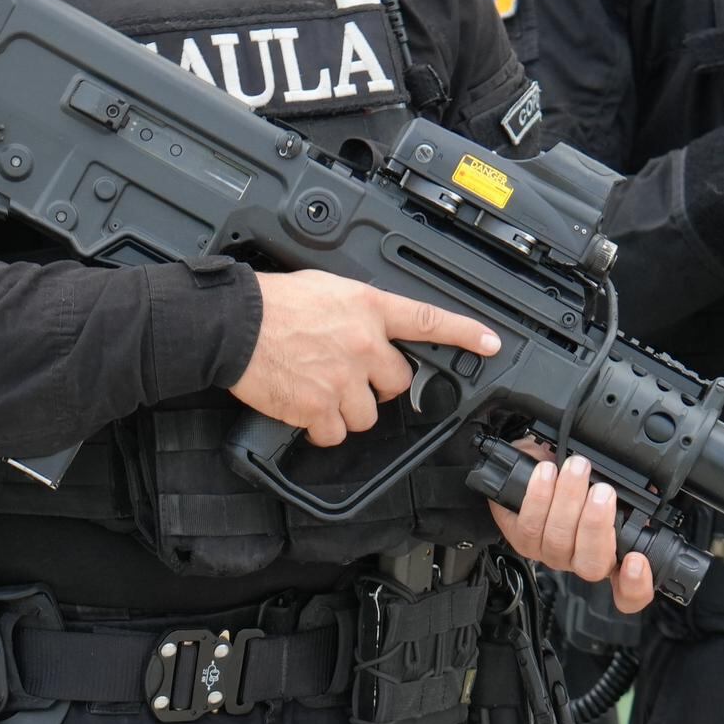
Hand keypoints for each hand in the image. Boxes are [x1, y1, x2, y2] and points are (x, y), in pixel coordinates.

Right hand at [233, 273, 499, 447]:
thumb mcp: (326, 289)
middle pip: (398, 382)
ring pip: (367, 414)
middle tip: (348, 374)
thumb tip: (371, 330)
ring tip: (318, 390)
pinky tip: (305, 411)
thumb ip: (358, 311)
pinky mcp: (318, 408)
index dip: (464, 333)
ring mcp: (343, 379)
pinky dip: (321, 429)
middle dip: (377, 385)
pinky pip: (335, 433)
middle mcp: (363, 344)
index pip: (427, 320)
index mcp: (367, 309)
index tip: (490, 343)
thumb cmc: (272, 304)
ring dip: (347, 410)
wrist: (234, 326)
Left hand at [487, 450, 656, 614]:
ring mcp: (551, 553)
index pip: (629, 593)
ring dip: (568, 499)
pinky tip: (546, 473)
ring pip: (559, 539)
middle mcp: (581, 560)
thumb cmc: (580, 477)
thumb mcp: (612, 484)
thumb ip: (633, 495)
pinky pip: (529, 526)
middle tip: (603, 491)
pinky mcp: (522, 539)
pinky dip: (539, 496)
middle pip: (592, 564)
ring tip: (576, 468)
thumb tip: (652, 487)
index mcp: (611, 555)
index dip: (636, 586)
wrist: (541, 463)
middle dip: (596, 524)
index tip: (637, 561)